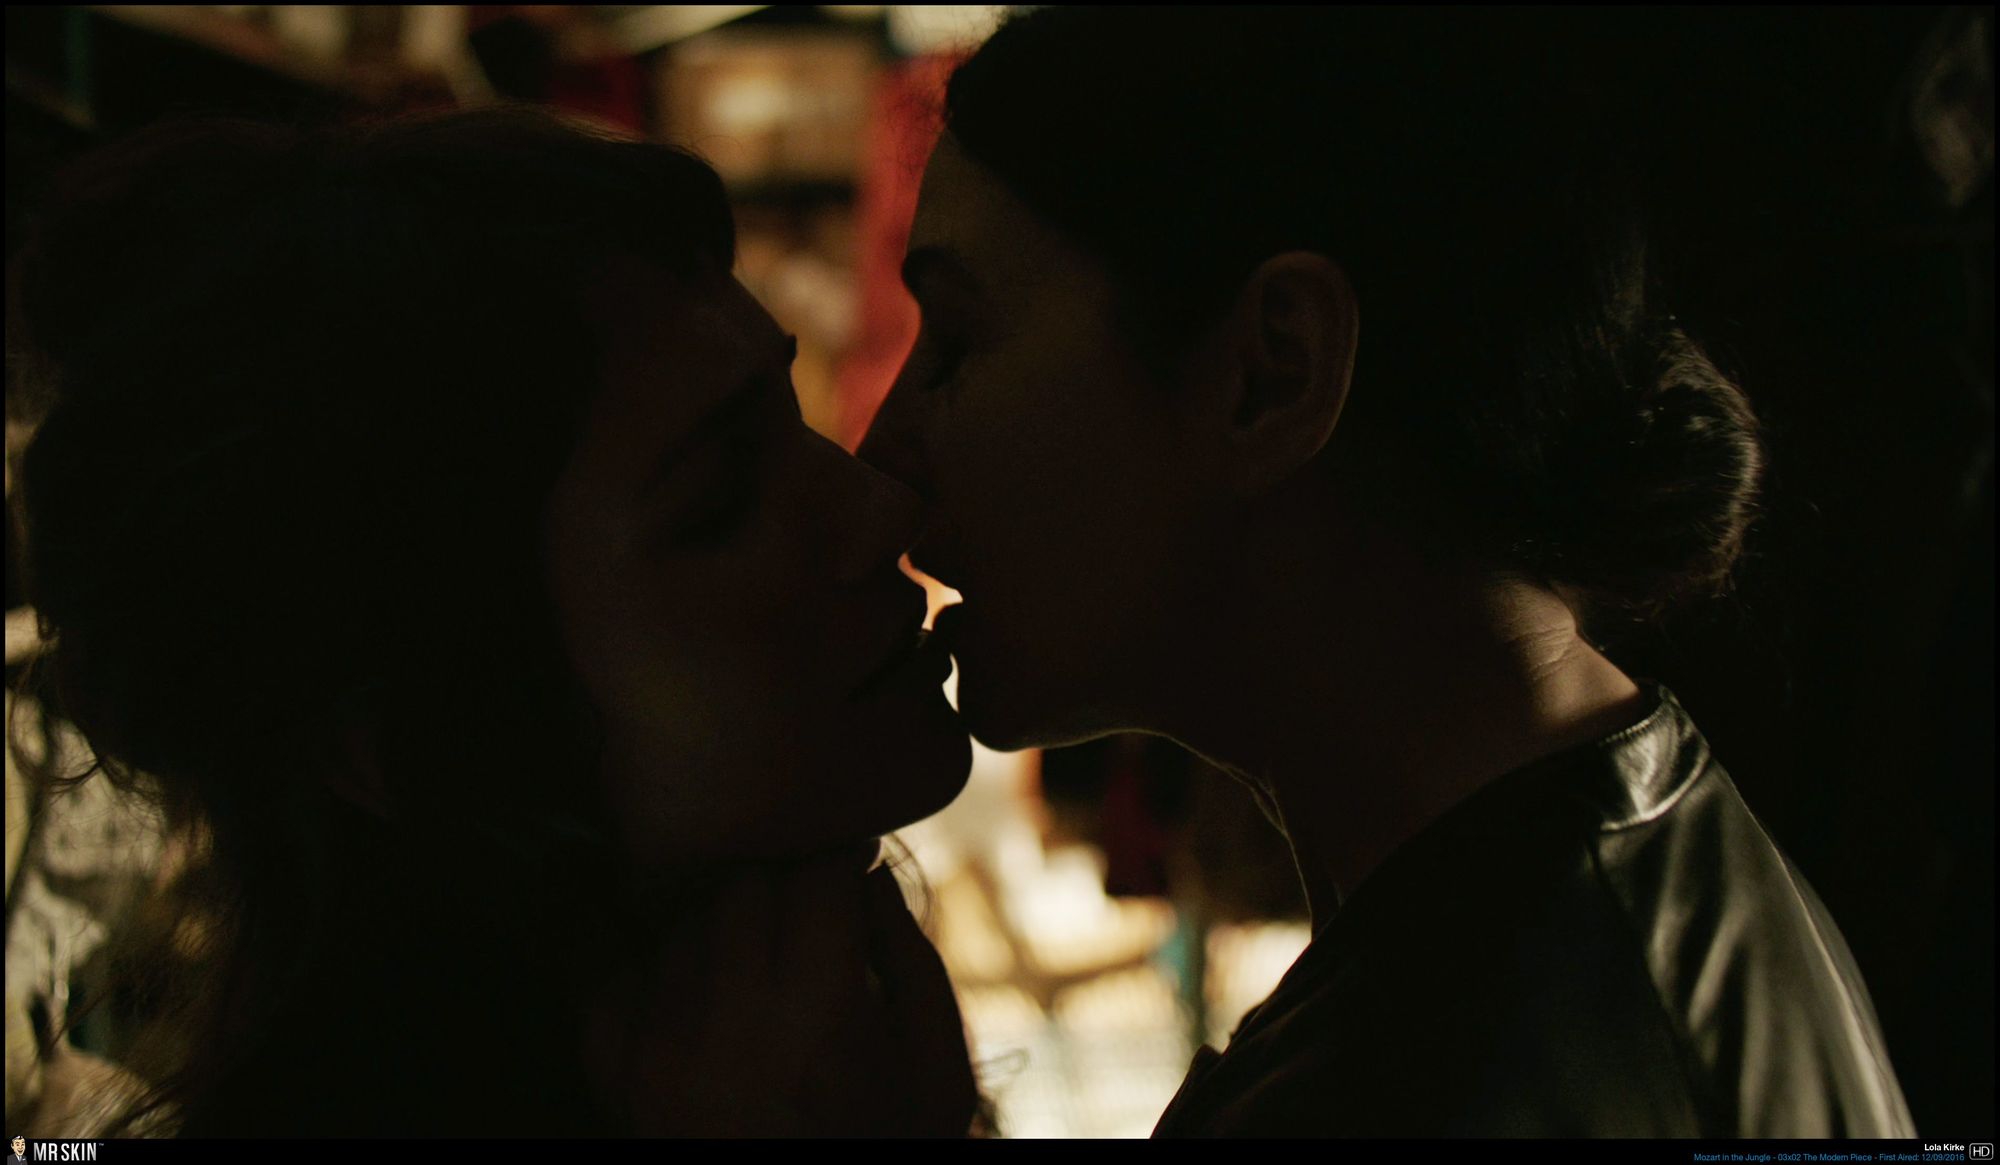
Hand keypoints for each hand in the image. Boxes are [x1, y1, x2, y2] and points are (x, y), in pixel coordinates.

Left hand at [580, 851, 979, 1136]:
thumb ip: (912, 963)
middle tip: (804, 905)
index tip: (849, 863)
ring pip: (679, 918)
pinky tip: (683, 970)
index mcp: (820, 1016)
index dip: (838, 858)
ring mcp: (659, 1047)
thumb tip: (869, 872)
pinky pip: (606, 968)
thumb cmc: (880, 1150)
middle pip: (740, 883)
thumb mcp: (936, 1076)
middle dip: (780, 880)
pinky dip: (643, 955)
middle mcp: (729, 1022)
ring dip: (717, 916)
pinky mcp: (614, 1073)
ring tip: (754, 952)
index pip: (814, 877)